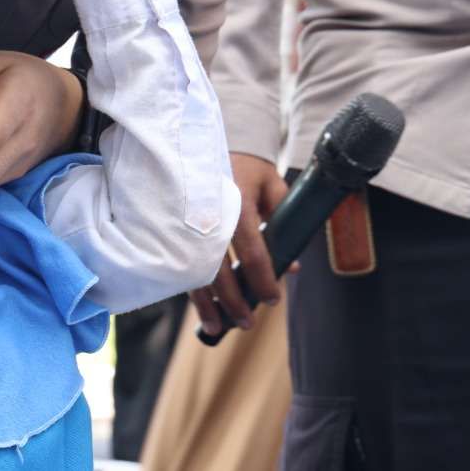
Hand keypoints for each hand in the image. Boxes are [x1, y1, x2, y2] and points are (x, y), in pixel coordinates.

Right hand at [188, 153, 295, 335]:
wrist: (208, 142)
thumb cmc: (248, 167)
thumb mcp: (273, 186)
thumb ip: (284, 222)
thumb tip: (292, 265)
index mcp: (237, 203)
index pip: (252, 251)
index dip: (263, 280)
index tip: (271, 300)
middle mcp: (210, 215)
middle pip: (219, 269)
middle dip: (234, 301)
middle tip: (247, 322)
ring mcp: (188, 222)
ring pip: (194, 271)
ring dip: (207, 303)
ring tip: (218, 328)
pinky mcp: (176, 227)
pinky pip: (182, 263)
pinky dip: (191, 288)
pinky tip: (199, 307)